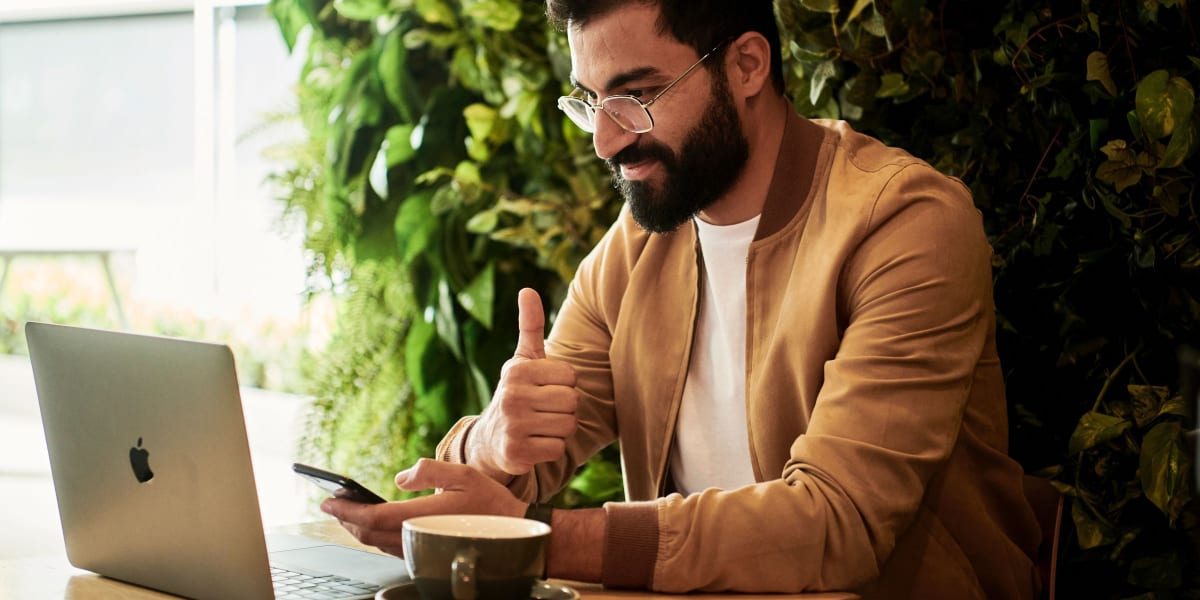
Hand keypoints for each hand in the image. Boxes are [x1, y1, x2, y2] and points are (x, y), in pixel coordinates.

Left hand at [320, 458, 526, 556]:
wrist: (514, 534)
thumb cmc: (491, 503)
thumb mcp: (463, 474)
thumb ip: (429, 471)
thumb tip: (400, 477)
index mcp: (422, 517)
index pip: (373, 517)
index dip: (346, 510)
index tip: (328, 500)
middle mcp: (417, 538)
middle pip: (368, 534)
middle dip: (347, 519)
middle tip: (332, 503)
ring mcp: (421, 549)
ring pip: (378, 543)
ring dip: (359, 528)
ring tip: (348, 511)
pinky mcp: (426, 553)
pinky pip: (391, 547)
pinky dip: (375, 535)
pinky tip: (373, 524)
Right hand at [468, 288, 578, 480]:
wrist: (490, 440)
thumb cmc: (517, 393)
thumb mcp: (522, 360)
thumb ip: (530, 326)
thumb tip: (528, 289)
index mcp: (517, 370)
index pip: (571, 376)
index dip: (564, 385)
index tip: (545, 389)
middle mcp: (511, 396)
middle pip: (572, 401)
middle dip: (565, 408)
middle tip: (545, 410)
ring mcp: (512, 425)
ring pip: (568, 426)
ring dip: (560, 430)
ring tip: (540, 426)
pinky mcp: (515, 453)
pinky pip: (557, 449)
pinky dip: (551, 449)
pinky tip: (535, 444)